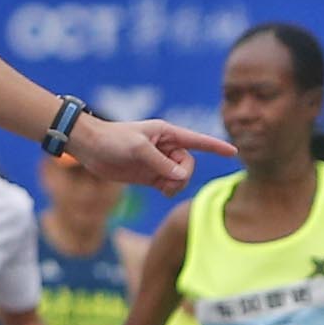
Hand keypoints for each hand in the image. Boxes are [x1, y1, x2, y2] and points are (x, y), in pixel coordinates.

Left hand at [61, 116, 231, 192]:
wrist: (90, 147)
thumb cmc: (112, 140)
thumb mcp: (137, 149)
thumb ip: (160, 163)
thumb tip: (179, 176)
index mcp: (167, 133)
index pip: (198, 140)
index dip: (216, 147)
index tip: (233, 152)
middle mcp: (166, 147)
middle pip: (189, 164)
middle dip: (183, 175)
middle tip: (167, 180)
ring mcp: (159, 161)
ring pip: (180, 176)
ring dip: (176, 184)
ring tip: (163, 187)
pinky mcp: (150, 175)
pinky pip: (170, 184)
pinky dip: (170, 189)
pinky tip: (162, 190)